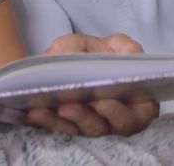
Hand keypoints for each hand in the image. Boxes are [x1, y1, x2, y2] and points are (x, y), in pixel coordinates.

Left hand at [25, 32, 158, 135]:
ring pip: (83, 130)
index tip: (102, 102)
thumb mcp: (111, 43)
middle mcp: (116, 118)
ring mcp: (92, 125)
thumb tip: (131, 54)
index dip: (120, 113)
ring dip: (68, 120)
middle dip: (89, 118)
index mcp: (134, 99)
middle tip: (72, 105)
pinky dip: (49, 121)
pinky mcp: (69, 126)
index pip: (137, 115)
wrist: (66, 57)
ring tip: (56, 106)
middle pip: (107, 128)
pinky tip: (36, 112)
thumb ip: (123, 46)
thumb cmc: (94, 52)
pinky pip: (60, 129)